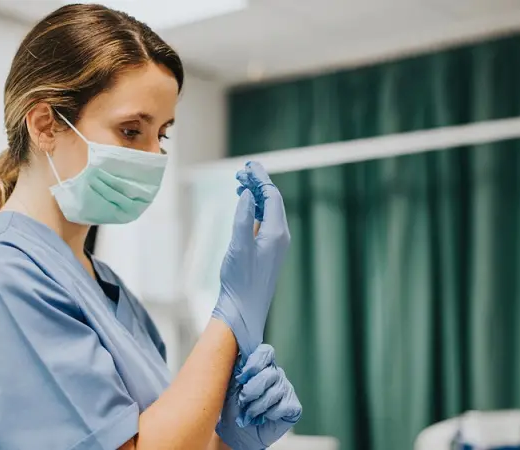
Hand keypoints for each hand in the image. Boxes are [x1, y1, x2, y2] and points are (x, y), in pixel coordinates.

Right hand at [212, 161, 289, 356]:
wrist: (244, 310)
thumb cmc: (240, 281)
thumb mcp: (238, 247)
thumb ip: (243, 218)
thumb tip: (248, 195)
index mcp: (277, 233)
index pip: (272, 196)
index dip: (261, 178)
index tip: (248, 165)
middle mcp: (280, 237)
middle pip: (273, 201)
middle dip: (259, 184)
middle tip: (241, 171)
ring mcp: (276, 245)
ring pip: (269, 211)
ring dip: (256, 195)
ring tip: (240, 184)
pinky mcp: (268, 252)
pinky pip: (266, 222)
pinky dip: (255, 209)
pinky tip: (245, 207)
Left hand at [216, 344, 301, 449]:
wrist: (237, 433)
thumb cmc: (232, 407)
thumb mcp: (229, 385)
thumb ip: (237, 369)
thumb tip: (241, 355)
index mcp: (261, 365)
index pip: (266, 352)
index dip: (254, 364)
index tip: (241, 378)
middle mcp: (276, 374)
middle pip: (270, 373)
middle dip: (252, 390)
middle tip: (242, 401)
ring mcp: (286, 389)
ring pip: (275, 392)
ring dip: (257, 406)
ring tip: (248, 414)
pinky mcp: (293, 406)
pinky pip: (283, 406)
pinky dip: (269, 415)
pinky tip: (263, 418)